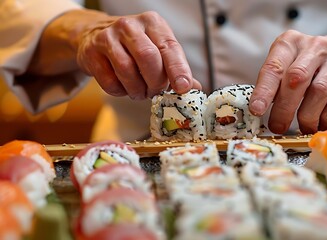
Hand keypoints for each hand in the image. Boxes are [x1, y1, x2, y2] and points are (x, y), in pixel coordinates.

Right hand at [76, 11, 200, 98]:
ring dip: (137, 90)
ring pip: (127, 71)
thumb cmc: (134, 46)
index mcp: (153, 23)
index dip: (178, 69)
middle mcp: (130, 26)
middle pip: (148, 58)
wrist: (94, 35)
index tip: (183, 88)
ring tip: (140, 92)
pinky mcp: (91, 51)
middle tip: (156, 92)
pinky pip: (109, 81)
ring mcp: (108, 36)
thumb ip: (175, 68)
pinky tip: (123, 87)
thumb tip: (195, 89)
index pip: (169, 47)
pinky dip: (120, 91)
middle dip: (156, 82)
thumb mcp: (158, 50)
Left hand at [249, 29, 326, 133]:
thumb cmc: (310, 62)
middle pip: (296, 79)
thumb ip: (275, 82)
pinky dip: (326, 117)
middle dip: (284, 108)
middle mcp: (315, 47)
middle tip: (278, 126)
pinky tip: (319, 124)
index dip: (264, 91)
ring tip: (301, 128)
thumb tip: (260, 110)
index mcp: (291, 42)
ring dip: (307, 116)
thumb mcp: (289, 62)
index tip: (257, 110)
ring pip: (319, 92)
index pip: (274, 67)